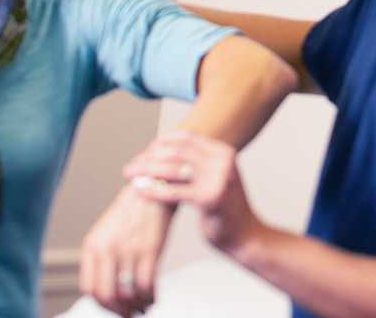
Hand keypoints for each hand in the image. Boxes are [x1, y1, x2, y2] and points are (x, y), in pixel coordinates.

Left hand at [79, 188, 171, 316]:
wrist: (153, 188)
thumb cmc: (132, 212)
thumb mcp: (107, 232)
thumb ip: (102, 259)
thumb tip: (109, 290)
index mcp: (92, 245)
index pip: (88, 288)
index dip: (101, 304)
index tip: (112, 308)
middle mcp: (107, 249)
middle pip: (106, 295)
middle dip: (119, 310)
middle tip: (128, 313)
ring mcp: (128, 250)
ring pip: (129, 293)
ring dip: (137, 305)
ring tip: (143, 305)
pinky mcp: (149, 250)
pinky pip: (147, 285)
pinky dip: (151, 297)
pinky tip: (153, 296)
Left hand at [124, 130, 263, 254]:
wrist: (246, 237)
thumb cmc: (225, 210)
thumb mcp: (215, 179)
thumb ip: (197, 164)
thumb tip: (164, 151)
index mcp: (224, 153)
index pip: (186, 138)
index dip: (162, 142)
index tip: (145, 152)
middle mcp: (223, 162)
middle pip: (176, 152)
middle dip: (148, 157)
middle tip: (131, 166)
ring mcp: (219, 180)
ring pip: (172, 169)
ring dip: (146, 171)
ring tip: (130, 175)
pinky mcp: (210, 199)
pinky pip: (173, 192)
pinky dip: (152, 190)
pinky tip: (138, 191)